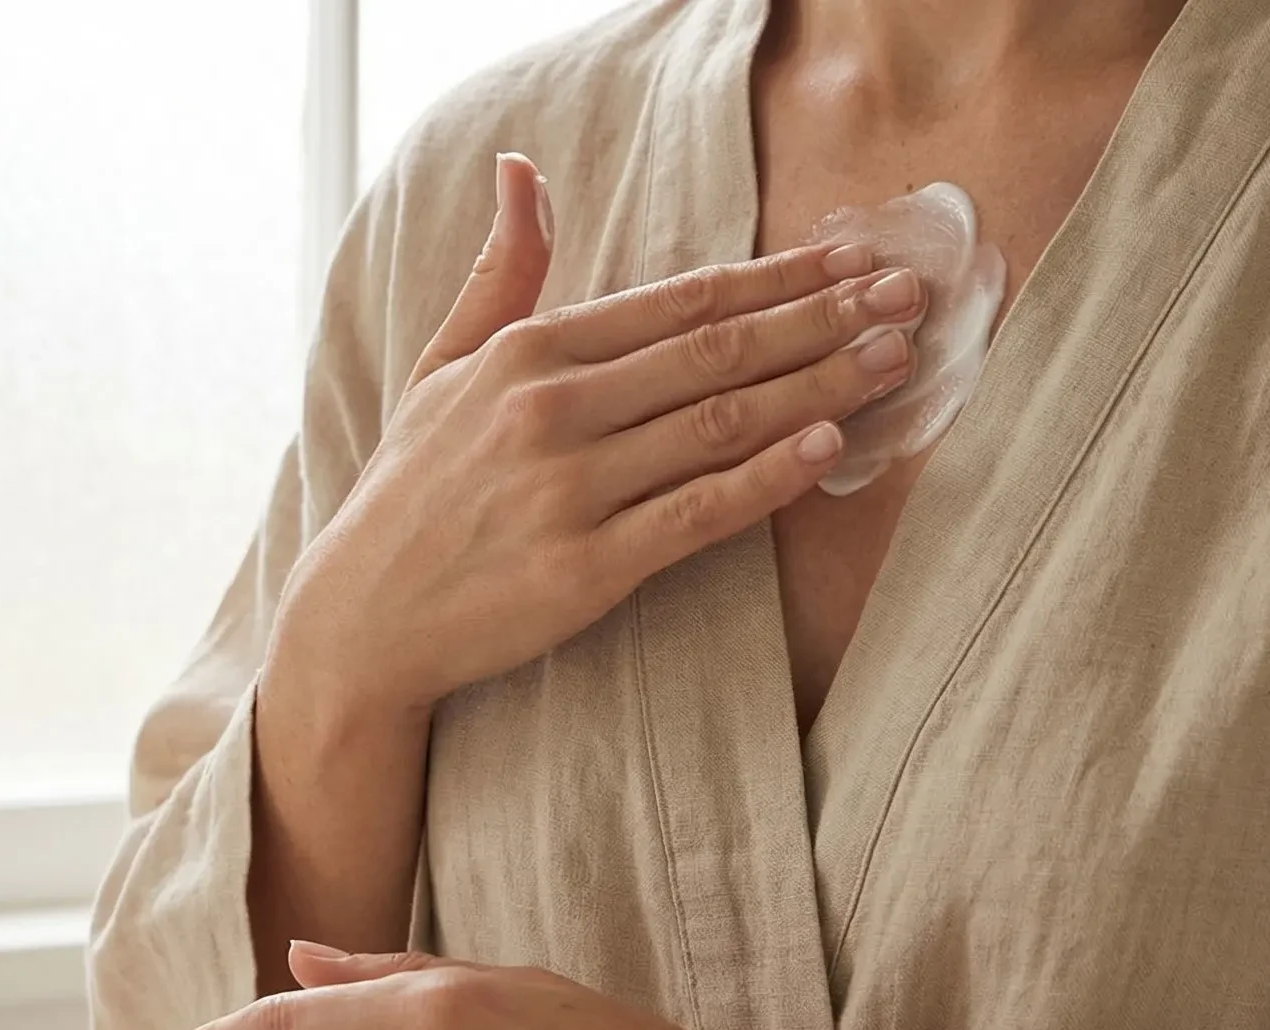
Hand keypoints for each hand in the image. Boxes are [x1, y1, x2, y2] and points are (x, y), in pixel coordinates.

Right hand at [265, 152, 925, 723]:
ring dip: (817, 386)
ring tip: (892, 361)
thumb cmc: (411, 491)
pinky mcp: (584, 570)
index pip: (679, 301)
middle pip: (716, 353)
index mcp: (527, 354)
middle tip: (909, 297)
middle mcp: (550, 411)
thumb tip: (520, 170)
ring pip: (719, 425)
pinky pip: (697, 514)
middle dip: (822, 318)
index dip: (778, 276)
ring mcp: (569, 491)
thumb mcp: (442, 365)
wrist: (360, 618)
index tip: (853, 259)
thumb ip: (502, 272)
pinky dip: (767, 479)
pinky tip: (828, 447)